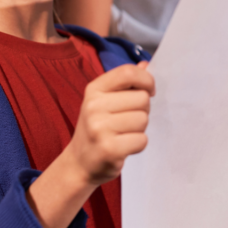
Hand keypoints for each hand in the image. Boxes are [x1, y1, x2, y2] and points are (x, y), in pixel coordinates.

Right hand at [67, 62, 154, 186]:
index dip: (146, 80)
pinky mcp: (109, 149)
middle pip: (142, 98)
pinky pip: (142, 140)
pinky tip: (124, 147)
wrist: (79, 163)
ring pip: (143, 119)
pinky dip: (138, 144)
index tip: (149, 90)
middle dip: (143, 110)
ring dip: (140, 129)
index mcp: (94, 89)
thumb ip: (126, 83)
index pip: (128, 73)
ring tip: (124, 134)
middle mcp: (94, 106)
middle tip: (128, 120)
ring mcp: (100, 128)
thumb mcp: (105, 101)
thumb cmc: (98, 127)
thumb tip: (146, 65)